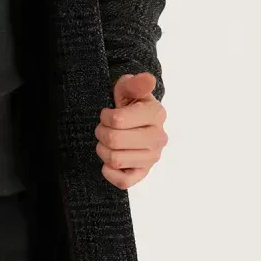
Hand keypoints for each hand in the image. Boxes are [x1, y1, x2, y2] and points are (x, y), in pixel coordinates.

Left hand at [95, 72, 167, 188]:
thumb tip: (148, 79)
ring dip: (102, 150)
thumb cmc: (128, 101)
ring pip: (114, 160)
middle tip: (104, 128)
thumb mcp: (129, 87)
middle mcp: (158, 138)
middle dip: (101, 132)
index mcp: (156, 114)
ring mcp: (152, 157)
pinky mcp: (144, 173)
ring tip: (106, 141)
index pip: (117, 120)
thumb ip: (136, 83)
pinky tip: (108, 161)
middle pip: (114, 140)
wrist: (132, 118)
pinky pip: (123, 182)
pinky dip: (110, 172)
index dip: (105, 116)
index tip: (108, 113)